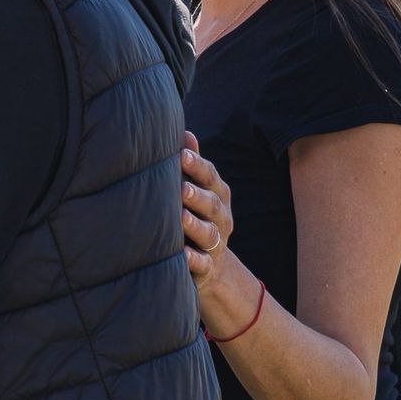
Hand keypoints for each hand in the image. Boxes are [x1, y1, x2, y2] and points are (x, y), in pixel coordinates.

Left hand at [180, 131, 232, 288]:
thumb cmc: (196, 214)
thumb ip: (191, 164)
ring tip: (179, 217)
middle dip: (197, 195)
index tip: (182, 155)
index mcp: (218, 194)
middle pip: (212, 204)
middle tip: (181, 187)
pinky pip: (202, 263)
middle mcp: (221, 217)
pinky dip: (193, 259)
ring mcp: (216, 243)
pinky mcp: (207, 267)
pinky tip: (182, 254)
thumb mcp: (197, 188)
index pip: (210, 177)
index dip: (198, 166)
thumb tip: (184, 132)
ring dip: (194, 225)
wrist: (211, 264)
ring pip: (208, 233)